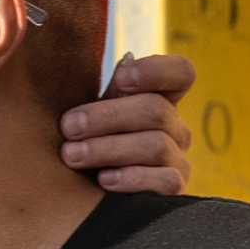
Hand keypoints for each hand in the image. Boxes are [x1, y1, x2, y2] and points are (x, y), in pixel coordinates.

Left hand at [59, 52, 194, 194]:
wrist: (81, 190)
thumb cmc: (84, 139)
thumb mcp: (90, 110)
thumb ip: (106, 87)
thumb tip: (126, 58)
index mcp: (158, 98)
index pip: (180, 73)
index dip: (157, 71)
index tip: (122, 77)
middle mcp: (174, 127)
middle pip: (155, 110)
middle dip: (106, 117)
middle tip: (68, 127)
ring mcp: (178, 159)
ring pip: (156, 145)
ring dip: (107, 148)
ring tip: (71, 154)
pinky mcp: (174, 189)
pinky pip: (165, 181)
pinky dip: (131, 178)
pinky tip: (103, 179)